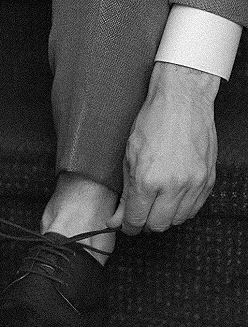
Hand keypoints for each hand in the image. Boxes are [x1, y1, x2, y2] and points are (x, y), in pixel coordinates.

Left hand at [107, 63, 218, 235]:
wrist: (183, 100)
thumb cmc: (153, 122)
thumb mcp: (129, 156)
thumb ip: (125, 193)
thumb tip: (117, 218)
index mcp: (148, 180)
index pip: (136, 220)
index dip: (128, 225)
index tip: (125, 223)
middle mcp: (173, 186)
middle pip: (158, 225)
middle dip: (145, 223)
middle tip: (139, 212)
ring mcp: (194, 184)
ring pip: (178, 220)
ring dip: (164, 216)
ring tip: (156, 202)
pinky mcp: (208, 180)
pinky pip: (195, 209)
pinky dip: (182, 209)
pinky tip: (173, 197)